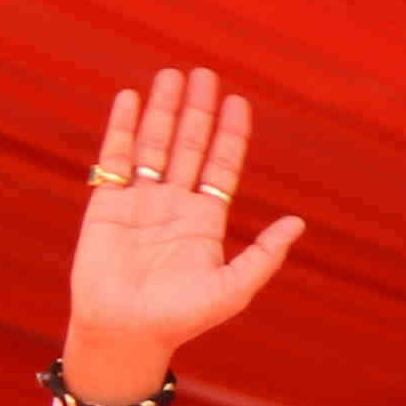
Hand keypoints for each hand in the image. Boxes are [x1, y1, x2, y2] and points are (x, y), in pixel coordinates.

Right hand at [59, 67, 306, 405]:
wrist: (125, 331)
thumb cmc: (180, 318)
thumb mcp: (232, 288)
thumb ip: (264, 255)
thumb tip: (298, 223)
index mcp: (205, 222)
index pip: (221, 167)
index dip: (230, 135)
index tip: (238, 102)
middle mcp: (175, 205)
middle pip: (190, 146)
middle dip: (198, 111)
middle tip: (205, 74)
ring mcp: (140, 201)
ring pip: (155, 144)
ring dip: (164, 110)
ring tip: (172, 75)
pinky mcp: (107, 203)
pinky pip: (115, 157)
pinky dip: (123, 127)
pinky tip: (131, 99)